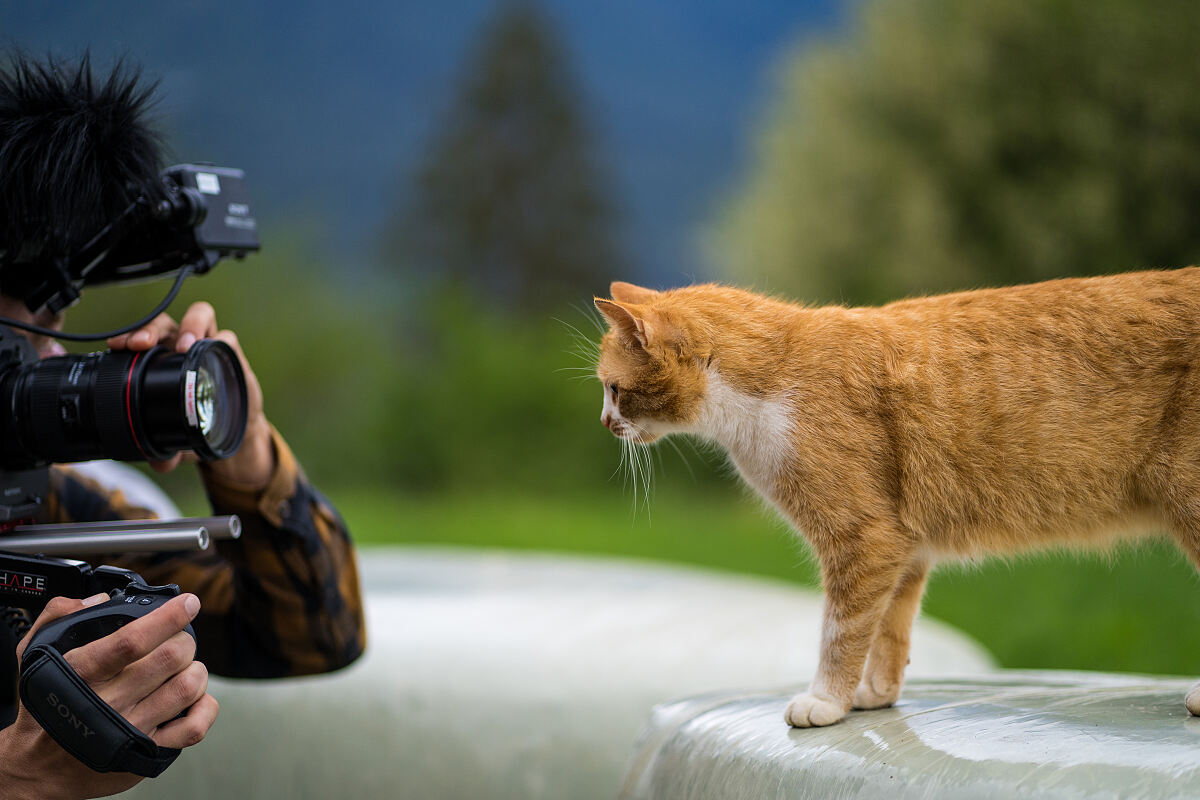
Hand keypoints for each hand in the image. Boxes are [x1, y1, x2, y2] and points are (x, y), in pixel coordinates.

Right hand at [0, 593, 218, 799]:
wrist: (37, 766)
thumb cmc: (44, 705)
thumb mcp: (35, 654)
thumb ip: (59, 615)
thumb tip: (101, 598)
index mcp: (83, 673)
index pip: (132, 641)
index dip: (167, 618)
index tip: (188, 603)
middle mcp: (109, 702)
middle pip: (171, 658)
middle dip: (184, 641)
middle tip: (178, 641)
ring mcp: (131, 729)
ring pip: (188, 687)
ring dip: (195, 671)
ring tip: (182, 669)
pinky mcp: (148, 752)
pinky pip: (194, 727)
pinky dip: (205, 707)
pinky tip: (193, 698)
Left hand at [107, 302, 274, 489]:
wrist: (237, 427)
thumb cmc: (201, 422)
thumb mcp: (180, 438)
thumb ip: (167, 449)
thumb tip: (159, 463)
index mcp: (160, 359)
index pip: (141, 337)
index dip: (128, 336)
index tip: (119, 347)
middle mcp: (182, 346)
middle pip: (163, 321)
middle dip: (151, 328)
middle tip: (142, 344)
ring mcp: (209, 345)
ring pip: (199, 314)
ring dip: (190, 324)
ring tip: (185, 344)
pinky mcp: (232, 354)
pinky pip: (227, 337)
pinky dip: (220, 340)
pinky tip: (212, 351)